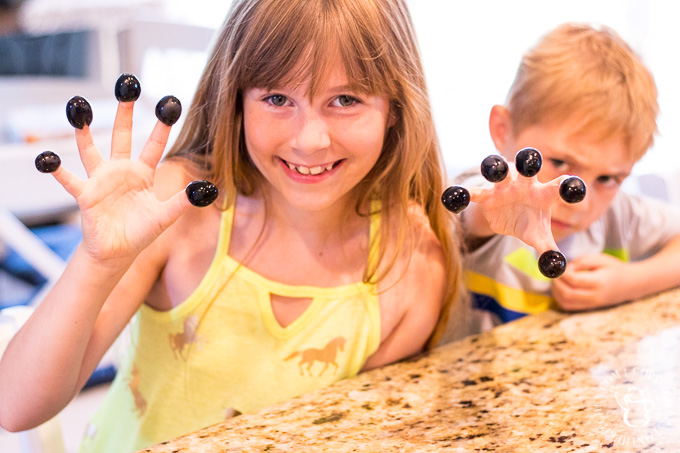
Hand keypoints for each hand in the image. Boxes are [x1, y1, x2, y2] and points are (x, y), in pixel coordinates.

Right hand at [40, 97, 193, 265]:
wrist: (117, 252)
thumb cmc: (141, 231)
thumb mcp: (166, 215)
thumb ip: (184, 201)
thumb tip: (208, 189)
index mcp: (142, 173)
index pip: (154, 144)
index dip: (162, 125)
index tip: (169, 102)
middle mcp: (120, 170)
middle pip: (122, 135)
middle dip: (124, 111)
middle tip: (125, 84)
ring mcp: (101, 180)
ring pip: (91, 149)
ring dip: (84, 130)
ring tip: (79, 107)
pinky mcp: (85, 195)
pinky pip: (69, 179)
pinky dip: (57, 169)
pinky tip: (47, 157)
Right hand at [441, 148, 585, 277]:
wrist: (507, 217)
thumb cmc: (529, 222)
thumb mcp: (539, 236)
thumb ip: (549, 250)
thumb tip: (558, 268)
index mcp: (544, 193)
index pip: (559, 186)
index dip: (567, 186)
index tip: (574, 187)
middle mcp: (525, 183)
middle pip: (528, 167)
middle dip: (528, 161)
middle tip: (530, 159)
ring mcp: (504, 186)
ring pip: (500, 170)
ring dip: (496, 167)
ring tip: (493, 168)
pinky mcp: (486, 194)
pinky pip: (473, 192)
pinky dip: (463, 194)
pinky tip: (451, 197)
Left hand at [552, 253, 630, 310]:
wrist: (630, 284)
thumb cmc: (614, 269)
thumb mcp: (601, 259)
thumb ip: (582, 261)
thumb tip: (566, 268)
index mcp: (599, 282)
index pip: (575, 280)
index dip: (562, 273)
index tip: (558, 266)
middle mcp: (595, 296)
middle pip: (568, 293)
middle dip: (556, 282)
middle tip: (554, 273)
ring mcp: (592, 304)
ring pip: (566, 302)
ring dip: (556, 291)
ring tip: (556, 280)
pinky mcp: (588, 308)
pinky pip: (569, 307)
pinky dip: (560, 298)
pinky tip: (560, 288)